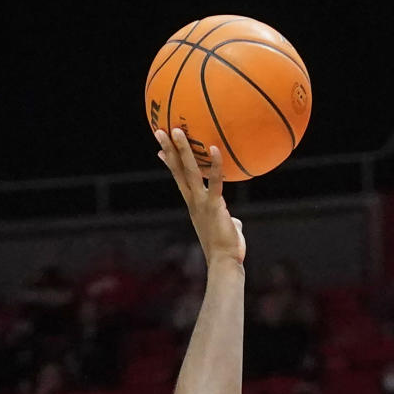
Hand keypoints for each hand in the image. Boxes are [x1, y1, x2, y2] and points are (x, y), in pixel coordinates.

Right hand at [155, 128, 245, 266]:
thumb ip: (226, 220)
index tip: (160, 151)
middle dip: (169, 150)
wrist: (223, 263)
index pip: (179, 180)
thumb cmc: (226, 250)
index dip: (170, 164)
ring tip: (177, 131)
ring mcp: (202, 203)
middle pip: (178, 171)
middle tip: (160, 131)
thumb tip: (233, 220)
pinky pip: (215, 182)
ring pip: (189, 172)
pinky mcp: (214, 206)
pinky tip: (214, 148)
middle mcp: (194, 202)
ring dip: (182, 150)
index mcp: (194, 206)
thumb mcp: (224, 230)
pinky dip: (215, 165)